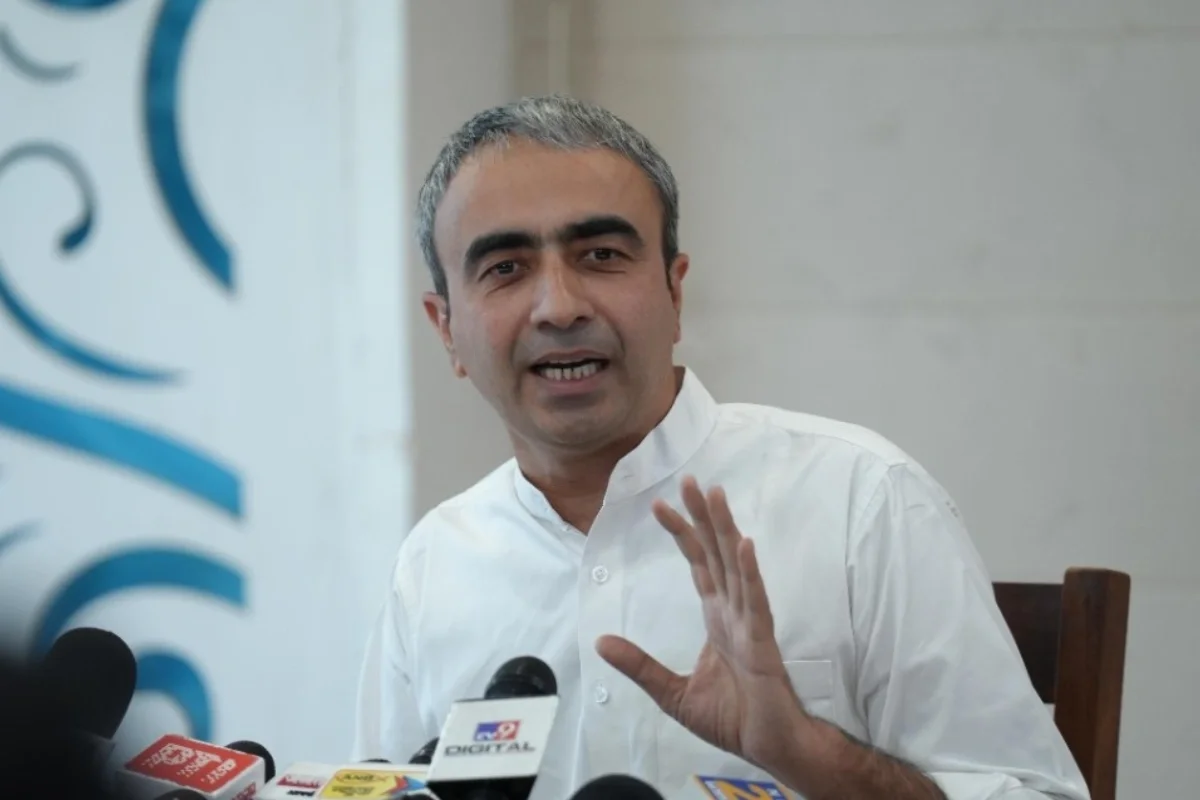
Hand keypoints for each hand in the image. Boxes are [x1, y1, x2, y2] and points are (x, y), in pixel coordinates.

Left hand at [596, 475, 809, 768]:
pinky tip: (744, 545)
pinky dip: (750, 573)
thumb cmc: (734, 719)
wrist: (769, 746)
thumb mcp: (672, 693)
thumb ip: (640, 666)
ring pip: (735, 566)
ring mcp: (751, 622)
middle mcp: (734, 611)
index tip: (660, 504)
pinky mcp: (763, 641)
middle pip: (716, 553)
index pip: (698, 564)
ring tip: (715, 496)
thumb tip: (600, 642)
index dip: (682, 533)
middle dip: (702, 517)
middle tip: (689, 479)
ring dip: (725, 530)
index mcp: (718, 618)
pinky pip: (756, 601)